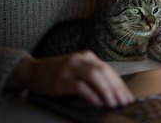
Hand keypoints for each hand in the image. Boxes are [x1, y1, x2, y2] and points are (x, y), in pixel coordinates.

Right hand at [7, 50, 133, 107]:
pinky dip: (91, 95)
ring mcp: (70, 68)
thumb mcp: (78, 70)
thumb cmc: (58, 73)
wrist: (33, 71)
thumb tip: (112, 93)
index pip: (109, 70)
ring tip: (113, 103)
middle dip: (116, 88)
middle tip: (124, 102)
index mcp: (87, 57)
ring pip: (94, 76)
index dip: (120, 84)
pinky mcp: (62, 79)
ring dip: (106, 91)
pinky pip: (80, 86)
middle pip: (104, 72)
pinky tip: (97, 103)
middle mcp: (80, 60)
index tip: (127, 97)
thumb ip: (93, 77)